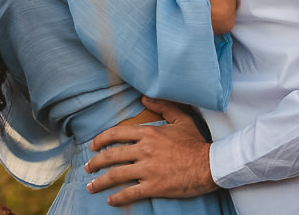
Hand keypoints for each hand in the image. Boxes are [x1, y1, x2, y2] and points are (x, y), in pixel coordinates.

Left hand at [84, 97, 217, 205]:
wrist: (211, 165)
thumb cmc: (196, 143)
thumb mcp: (181, 119)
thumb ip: (162, 107)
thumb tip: (145, 98)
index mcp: (148, 133)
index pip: (116, 134)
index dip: (101, 140)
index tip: (93, 146)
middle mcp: (144, 150)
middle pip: (111, 156)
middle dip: (95, 162)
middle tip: (88, 167)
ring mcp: (148, 169)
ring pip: (116, 175)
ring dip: (100, 182)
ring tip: (91, 186)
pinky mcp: (154, 186)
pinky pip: (130, 193)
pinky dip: (118, 198)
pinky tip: (111, 200)